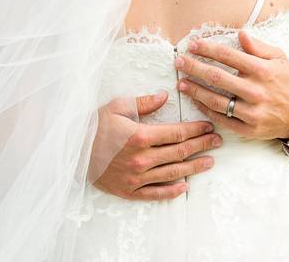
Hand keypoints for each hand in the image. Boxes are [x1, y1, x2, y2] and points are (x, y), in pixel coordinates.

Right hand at [90, 91, 222, 200]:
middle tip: (218, 141)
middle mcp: (141, 158)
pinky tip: (185, 186)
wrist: (71, 152)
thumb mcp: (117, 107)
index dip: (197, 129)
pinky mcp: (128, 190)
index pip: (177, 133)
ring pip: (172, 173)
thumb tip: (165, 96)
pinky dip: (171, 191)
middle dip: (202, 145)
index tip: (210, 126)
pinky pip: (155, 193)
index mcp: (140, 136)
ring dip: (194, 167)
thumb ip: (144, 102)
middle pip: (180, 152)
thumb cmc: (94, 126)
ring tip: (210, 162)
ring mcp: (136, 177)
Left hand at [175, 30, 288, 139]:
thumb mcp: (278, 59)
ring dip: (195, 91)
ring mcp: (252, 111)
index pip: (228, 56)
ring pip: (216, 100)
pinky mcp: (248, 128)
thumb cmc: (285, 83)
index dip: (208, 49)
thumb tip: (241, 34)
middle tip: (179, 62)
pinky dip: (206, 109)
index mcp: (263, 71)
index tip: (193, 45)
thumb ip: (259, 47)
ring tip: (181, 83)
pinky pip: (222, 118)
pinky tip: (196, 101)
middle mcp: (256, 91)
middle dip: (194, 68)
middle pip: (217, 77)